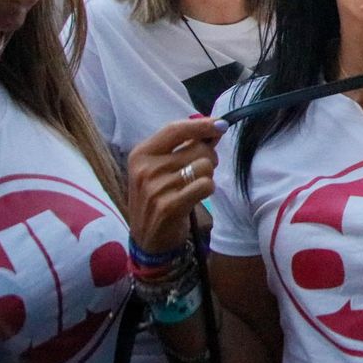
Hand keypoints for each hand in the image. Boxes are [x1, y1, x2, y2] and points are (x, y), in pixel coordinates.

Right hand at [127, 116, 225, 253]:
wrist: (147, 238)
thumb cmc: (159, 196)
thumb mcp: (162, 168)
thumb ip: (186, 146)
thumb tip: (215, 126)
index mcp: (141, 154)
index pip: (175, 129)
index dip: (201, 125)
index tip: (221, 124)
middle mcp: (146, 169)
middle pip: (198, 148)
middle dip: (209, 157)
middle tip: (200, 170)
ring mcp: (156, 188)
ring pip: (205, 166)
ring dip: (207, 175)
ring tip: (194, 186)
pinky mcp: (169, 206)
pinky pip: (206, 185)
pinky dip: (207, 189)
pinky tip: (196, 196)